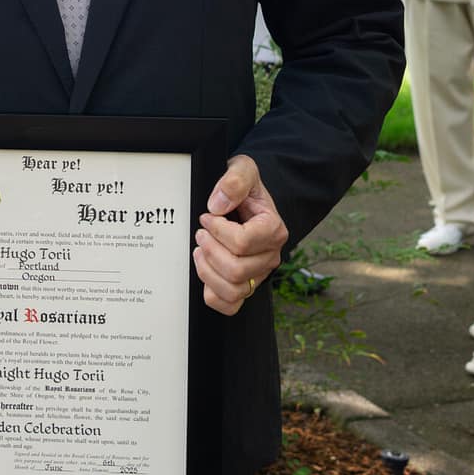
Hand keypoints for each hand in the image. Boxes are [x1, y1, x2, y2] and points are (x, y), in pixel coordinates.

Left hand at [193, 154, 288, 315]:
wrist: (246, 197)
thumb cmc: (244, 186)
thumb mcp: (243, 169)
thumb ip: (235, 180)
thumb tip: (217, 205)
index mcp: (274, 230)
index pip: (242, 243)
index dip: (217, 230)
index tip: (208, 216)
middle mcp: (270, 256)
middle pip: (236, 270)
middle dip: (210, 250)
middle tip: (201, 233)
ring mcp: (258, 274)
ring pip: (232, 290)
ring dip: (207, 270)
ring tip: (200, 250)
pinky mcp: (245, 286)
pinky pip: (229, 305)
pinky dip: (212, 292)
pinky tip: (206, 269)